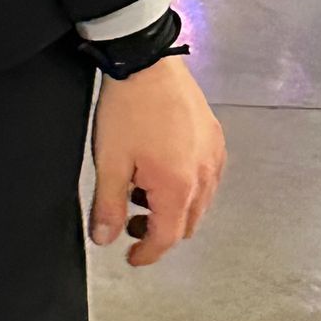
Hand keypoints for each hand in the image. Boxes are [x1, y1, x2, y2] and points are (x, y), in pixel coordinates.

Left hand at [88, 59, 225, 267]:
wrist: (147, 63)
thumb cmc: (127, 109)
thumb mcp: (109, 161)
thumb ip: (108, 205)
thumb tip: (105, 239)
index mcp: (178, 187)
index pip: (166, 237)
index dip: (148, 253)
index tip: (132, 258)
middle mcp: (205, 176)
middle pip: (187, 223)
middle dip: (160, 231)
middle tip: (130, 222)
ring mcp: (214, 156)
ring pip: (200, 202)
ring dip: (174, 209)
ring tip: (141, 193)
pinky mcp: (215, 138)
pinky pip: (207, 177)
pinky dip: (187, 187)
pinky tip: (162, 171)